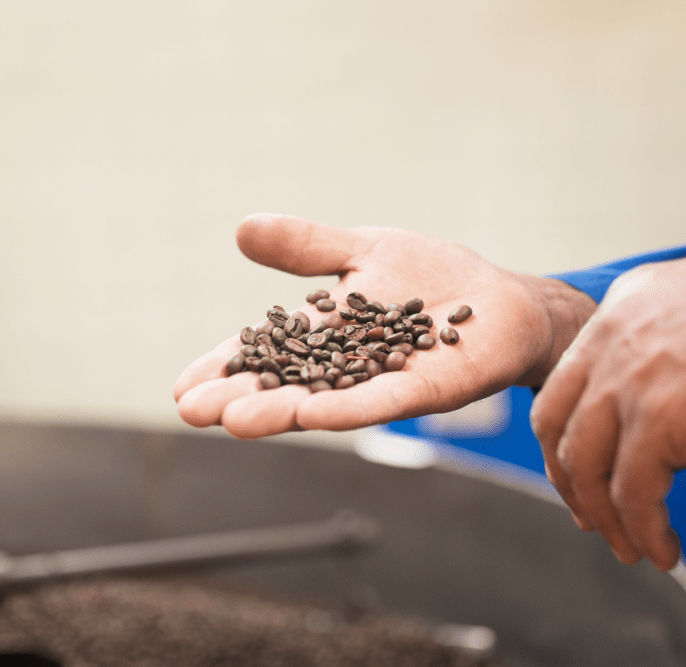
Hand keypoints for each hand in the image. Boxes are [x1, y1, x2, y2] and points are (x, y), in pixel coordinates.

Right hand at [174, 214, 596, 437]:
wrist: (504, 300)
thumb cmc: (434, 277)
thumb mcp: (362, 249)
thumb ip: (306, 246)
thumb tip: (242, 227)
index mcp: (324, 333)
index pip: (264, 352)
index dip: (225, 369)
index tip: (181, 389)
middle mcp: (346, 365)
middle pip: (284, 385)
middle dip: (240, 397)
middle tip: (193, 412)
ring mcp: (383, 382)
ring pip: (324, 400)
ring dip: (281, 412)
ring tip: (237, 421)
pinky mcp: (426, 390)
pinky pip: (382, 403)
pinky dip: (347, 409)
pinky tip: (313, 417)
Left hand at [529, 223, 685, 569]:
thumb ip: (676, 349)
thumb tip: (677, 414)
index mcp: (626, 303)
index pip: (571, 378)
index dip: (572, 433)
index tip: (589, 472)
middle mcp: (614, 335)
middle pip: (557, 422)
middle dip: (570, 479)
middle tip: (592, 517)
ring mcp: (631, 376)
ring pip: (587, 466)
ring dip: (606, 517)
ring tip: (633, 548)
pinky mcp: (660, 420)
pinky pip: (632, 495)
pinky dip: (645, 531)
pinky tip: (666, 551)